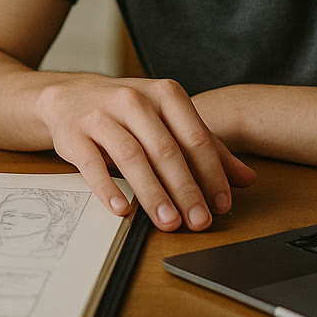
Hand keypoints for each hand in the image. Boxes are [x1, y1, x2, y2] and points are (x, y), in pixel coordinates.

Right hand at [33, 75, 255, 230]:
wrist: (70, 95)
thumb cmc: (127, 112)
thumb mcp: (168, 121)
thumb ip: (206, 148)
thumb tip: (246, 179)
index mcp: (165, 94)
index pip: (195, 137)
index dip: (211, 173)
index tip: (221, 205)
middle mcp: (134, 99)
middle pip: (166, 149)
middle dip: (185, 189)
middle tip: (198, 221)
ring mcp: (101, 115)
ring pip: (132, 157)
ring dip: (153, 193)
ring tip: (168, 222)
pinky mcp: (75, 133)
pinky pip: (92, 164)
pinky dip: (108, 189)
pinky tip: (123, 210)